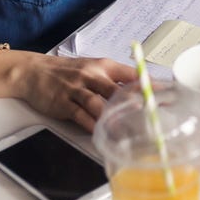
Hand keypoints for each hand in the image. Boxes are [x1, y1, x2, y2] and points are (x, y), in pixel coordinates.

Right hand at [0, 51, 137, 132]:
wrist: (34, 71)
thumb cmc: (67, 71)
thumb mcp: (93, 67)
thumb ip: (115, 78)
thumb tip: (141, 88)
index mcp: (103, 66)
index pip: (130, 74)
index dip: (149, 84)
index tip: (166, 92)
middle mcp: (91, 76)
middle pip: (116, 90)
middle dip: (134, 104)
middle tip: (150, 116)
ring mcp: (76, 89)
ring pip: (98, 104)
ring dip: (113, 118)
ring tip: (128, 130)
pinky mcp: (63, 103)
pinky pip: (80, 116)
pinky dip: (91, 125)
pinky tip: (100, 133)